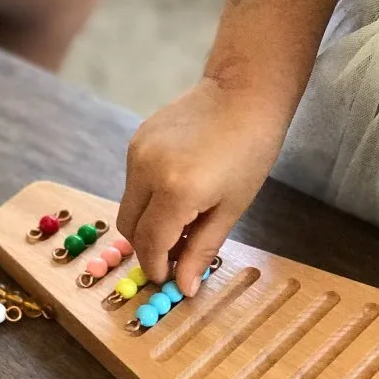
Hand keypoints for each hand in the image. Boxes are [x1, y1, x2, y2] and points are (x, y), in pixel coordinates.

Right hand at [117, 77, 288, 295]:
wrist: (244, 91)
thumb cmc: (250, 151)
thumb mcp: (231, 208)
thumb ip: (201, 249)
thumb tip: (184, 288)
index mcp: (176, 190)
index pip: (150, 243)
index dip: (157, 267)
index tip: (169, 280)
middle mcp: (147, 170)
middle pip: (130, 228)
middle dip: (148, 250)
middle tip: (176, 258)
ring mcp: (137, 152)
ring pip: (129, 206)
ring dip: (148, 225)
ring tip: (183, 224)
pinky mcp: (136, 141)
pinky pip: (133, 184)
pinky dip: (149, 200)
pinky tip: (178, 197)